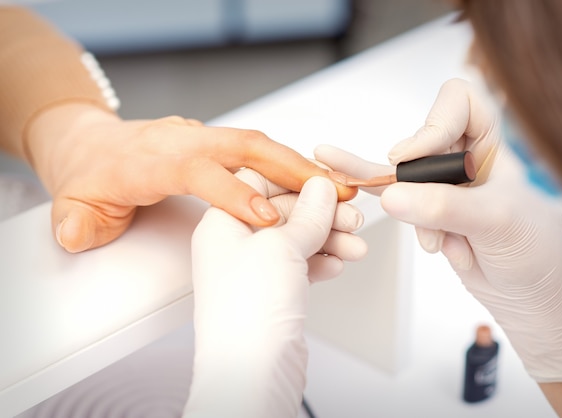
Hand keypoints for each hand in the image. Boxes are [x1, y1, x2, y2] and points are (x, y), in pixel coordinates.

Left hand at [25, 104, 356, 252]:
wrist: (96, 144)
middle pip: (247, 146)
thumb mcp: (75, 203)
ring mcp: (206, 140)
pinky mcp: (219, 147)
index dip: (234, 194)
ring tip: (340, 192)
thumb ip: (78, 222)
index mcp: (154, 158)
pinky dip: (292, 169)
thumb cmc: (93, 173)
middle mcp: (187, 142)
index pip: (200, 171)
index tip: (267, 219)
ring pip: (262, 147)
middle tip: (332, 194)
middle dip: (292, 170)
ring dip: (302, 169)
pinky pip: (261, 155)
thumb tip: (79, 234)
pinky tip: (317, 189)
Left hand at [183, 174, 365, 416]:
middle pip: (285, 212)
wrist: (250, 374)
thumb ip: (307, 213)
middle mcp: (234, 245)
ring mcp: (253, 271)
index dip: (297, 179)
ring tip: (355, 245)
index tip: (329, 181)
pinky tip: (336, 264)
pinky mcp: (271, 294)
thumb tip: (320, 188)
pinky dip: (321, 262)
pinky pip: (301, 266)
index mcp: (222, 223)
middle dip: (323, 213)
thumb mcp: (282, 247)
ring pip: (297, 240)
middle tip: (352, 216)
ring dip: (330, 239)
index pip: (259, 182)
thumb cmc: (247, 313)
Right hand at [319, 78, 561, 383]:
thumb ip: (445, 206)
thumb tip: (392, 195)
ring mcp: (444, 186)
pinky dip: (365, 183)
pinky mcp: (427, 211)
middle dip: (416, 177)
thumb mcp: (498, 223)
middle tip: (420, 207)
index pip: (461, 102)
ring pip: (401, 172)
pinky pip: (391, 193)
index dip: (434, 123)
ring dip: (399, 198)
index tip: (414, 158)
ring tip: (403, 216)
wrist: (532, 300)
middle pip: (422, 140)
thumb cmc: (536, 255)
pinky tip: (334, 165)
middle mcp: (468, 158)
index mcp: (497, 145)